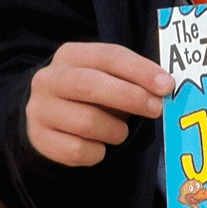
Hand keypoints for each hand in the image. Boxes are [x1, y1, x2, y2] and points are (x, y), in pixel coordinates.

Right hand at [25, 42, 172, 165]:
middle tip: (156, 108)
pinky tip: (99, 145)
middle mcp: (49, 79)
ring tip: (120, 131)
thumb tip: (164, 87)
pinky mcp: (40, 139)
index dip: (140, 70)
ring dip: (115, 131)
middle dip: (129, 97)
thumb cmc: (90, 94)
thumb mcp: (107, 77)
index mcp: (70, 55)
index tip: (166, 85)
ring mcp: (40, 110)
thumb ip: (132, 78)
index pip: (108, 56)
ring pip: (87, 122)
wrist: (48, 115)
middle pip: (90, 84)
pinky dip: (97, 152)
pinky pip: (78, 151)